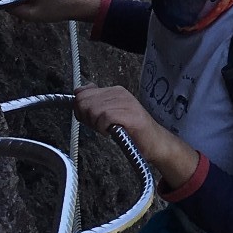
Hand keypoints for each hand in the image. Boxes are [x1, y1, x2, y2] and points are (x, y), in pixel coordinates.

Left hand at [74, 85, 199, 191]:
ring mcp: (126, 102)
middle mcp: (120, 93)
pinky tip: (111, 131)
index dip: (80, 109)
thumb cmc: (131, 131)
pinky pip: (104, 118)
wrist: (154, 142)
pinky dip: (103, 128)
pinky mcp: (129, 114)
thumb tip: (78, 93)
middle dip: (86, 118)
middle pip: (85, 101)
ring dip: (96, 125)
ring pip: (93, 110)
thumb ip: (94, 103)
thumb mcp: (109, 113)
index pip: (82, 93)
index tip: (89, 119)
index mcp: (114, 91)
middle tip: (99, 126)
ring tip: (107, 129)